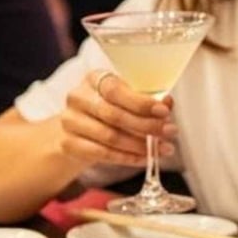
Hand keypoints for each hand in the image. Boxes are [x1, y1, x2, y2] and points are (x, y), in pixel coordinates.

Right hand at [59, 70, 176, 167]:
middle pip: (114, 115)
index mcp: (94, 79)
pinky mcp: (68, 144)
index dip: (141, 102)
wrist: (78, 130)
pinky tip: (145, 158)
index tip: (164, 111)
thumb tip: (167, 102)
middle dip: (147, 126)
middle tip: (170, 132)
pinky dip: (128, 158)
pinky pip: (102, 154)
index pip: (116, 89)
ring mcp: (70, 121)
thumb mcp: (129, 99)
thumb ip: (149, 99)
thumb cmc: (110, 109)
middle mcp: (78, 97)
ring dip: (141, 145)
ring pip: (110, 137)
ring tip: (163, 148)